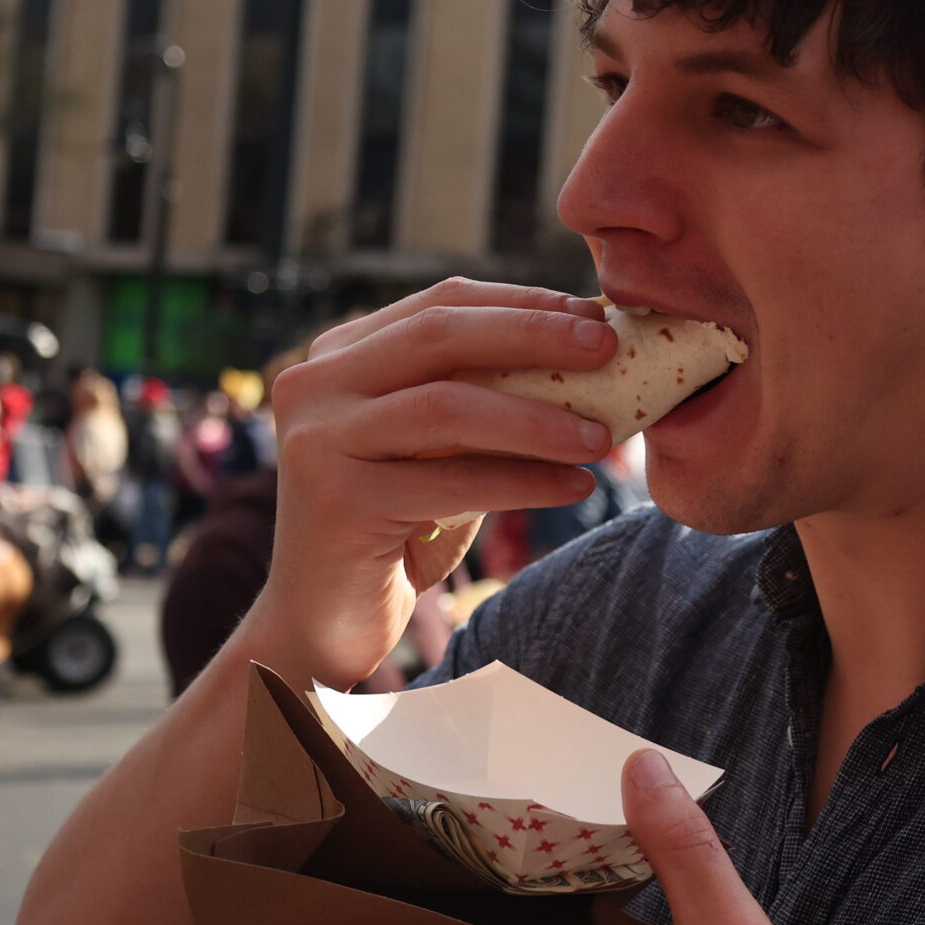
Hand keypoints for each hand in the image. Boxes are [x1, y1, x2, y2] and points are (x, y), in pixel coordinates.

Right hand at [247, 281, 619, 686]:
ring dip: (537, 418)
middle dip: (534, 335)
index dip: (523, 303)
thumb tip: (587, 351)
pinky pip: (452, 481)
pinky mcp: (337, 502)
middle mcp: (315, 384)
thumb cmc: (399, 525)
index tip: (595, 314)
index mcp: (339, 355)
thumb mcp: (436, 446)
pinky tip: (575, 485)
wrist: (324, 620)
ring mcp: (318, 441)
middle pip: (441, 335)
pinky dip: (524, 480)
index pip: (442, 304)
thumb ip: (479, 395)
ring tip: (603, 437)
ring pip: (447, 406)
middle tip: (608, 348)